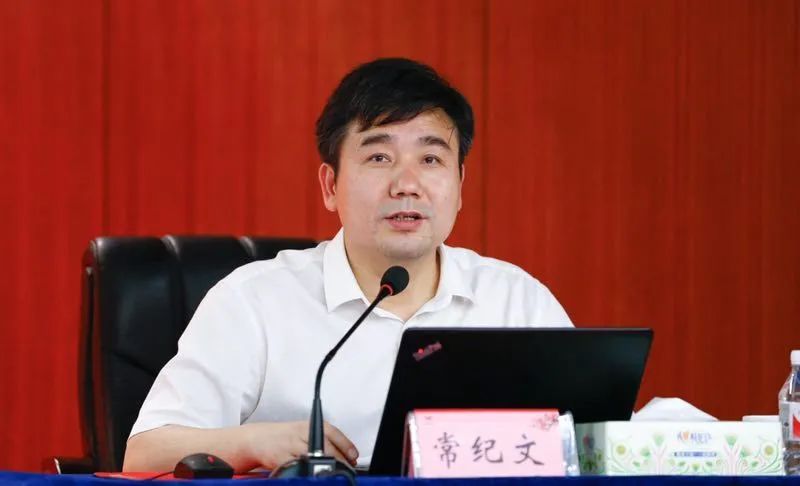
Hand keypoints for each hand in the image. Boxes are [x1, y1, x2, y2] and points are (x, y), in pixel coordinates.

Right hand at [241, 421, 358, 469]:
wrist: (259, 439)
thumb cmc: (285, 436)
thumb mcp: (305, 431)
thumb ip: (324, 440)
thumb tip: (346, 454)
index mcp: (309, 426)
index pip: (333, 433)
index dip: (346, 445)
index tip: (353, 456)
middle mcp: (302, 434)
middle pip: (327, 447)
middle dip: (341, 460)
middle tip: (348, 468)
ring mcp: (292, 446)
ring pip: (316, 458)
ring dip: (328, 467)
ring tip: (334, 474)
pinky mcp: (282, 459)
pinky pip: (300, 467)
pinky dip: (309, 471)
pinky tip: (314, 474)